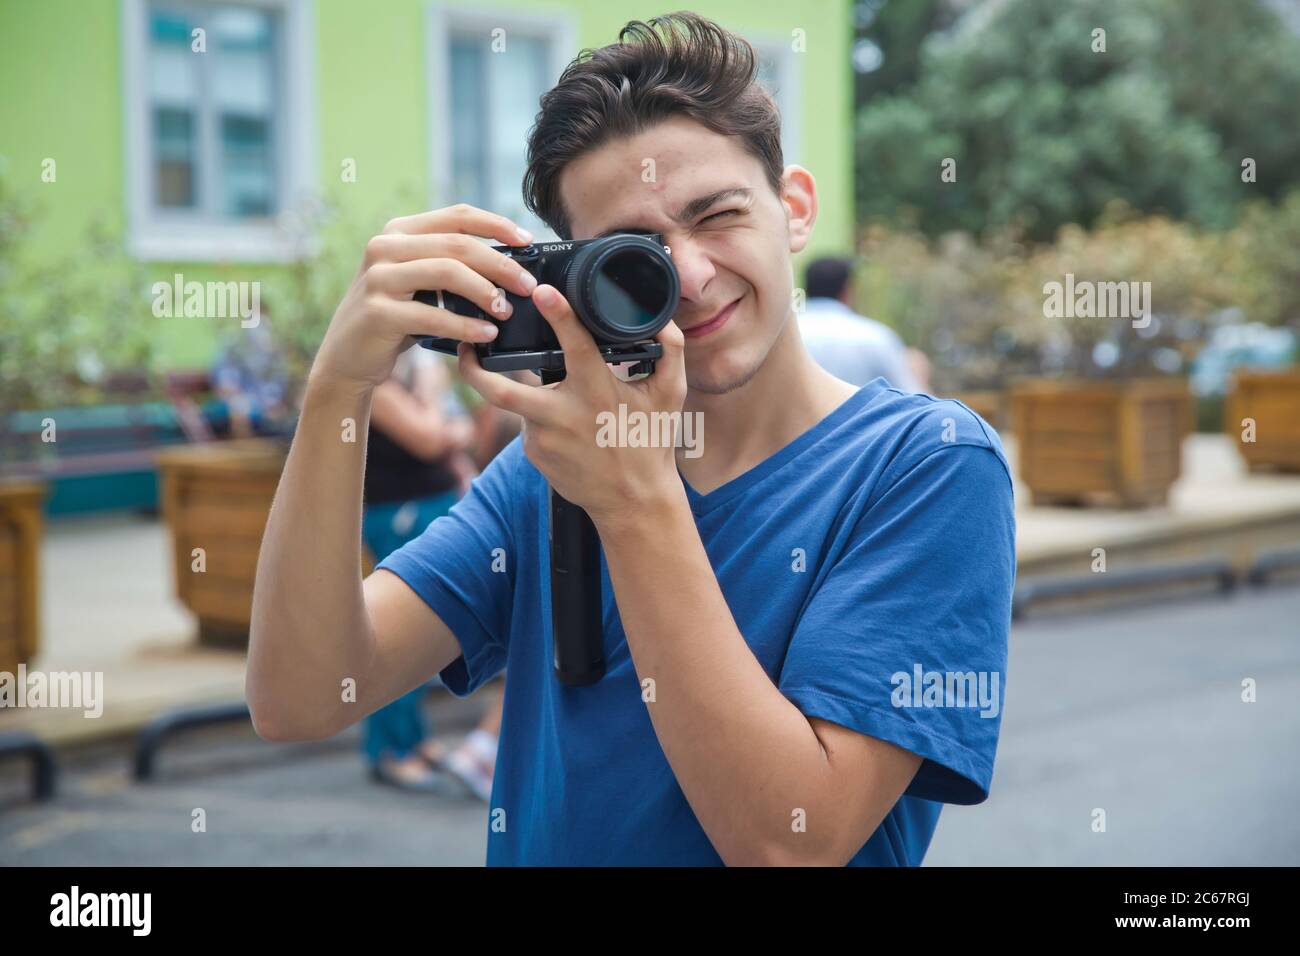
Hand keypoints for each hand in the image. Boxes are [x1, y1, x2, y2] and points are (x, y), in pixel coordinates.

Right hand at [309, 204, 538, 393]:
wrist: (348, 357)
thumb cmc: (395, 318)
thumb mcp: (418, 283)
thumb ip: (450, 265)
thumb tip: (510, 265)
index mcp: (398, 232)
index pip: (456, 215)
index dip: (496, 225)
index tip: (527, 240)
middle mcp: (384, 247)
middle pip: (458, 245)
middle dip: (501, 264)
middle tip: (528, 285)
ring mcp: (378, 278)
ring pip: (447, 273)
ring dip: (485, 292)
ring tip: (506, 311)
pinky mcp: (378, 313)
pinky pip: (433, 316)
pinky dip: (466, 326)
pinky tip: (486, 335)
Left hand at [457, 283, 687, 528]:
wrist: (633, 502)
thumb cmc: (651, 443)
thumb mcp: (670, 394)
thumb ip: (669, 351)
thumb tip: (662, 318)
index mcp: (596, 391)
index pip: (574, 345)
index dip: (558, 314)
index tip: (541, 292)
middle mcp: (563, 415)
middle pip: (501, 390)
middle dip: (473, 368)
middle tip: (465, 345)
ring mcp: (543, 438)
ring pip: (520, 402)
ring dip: (529, 393)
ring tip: (550, 394)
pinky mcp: (534, 454)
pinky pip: (529, 425)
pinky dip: (542, 418)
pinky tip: (565, 427)